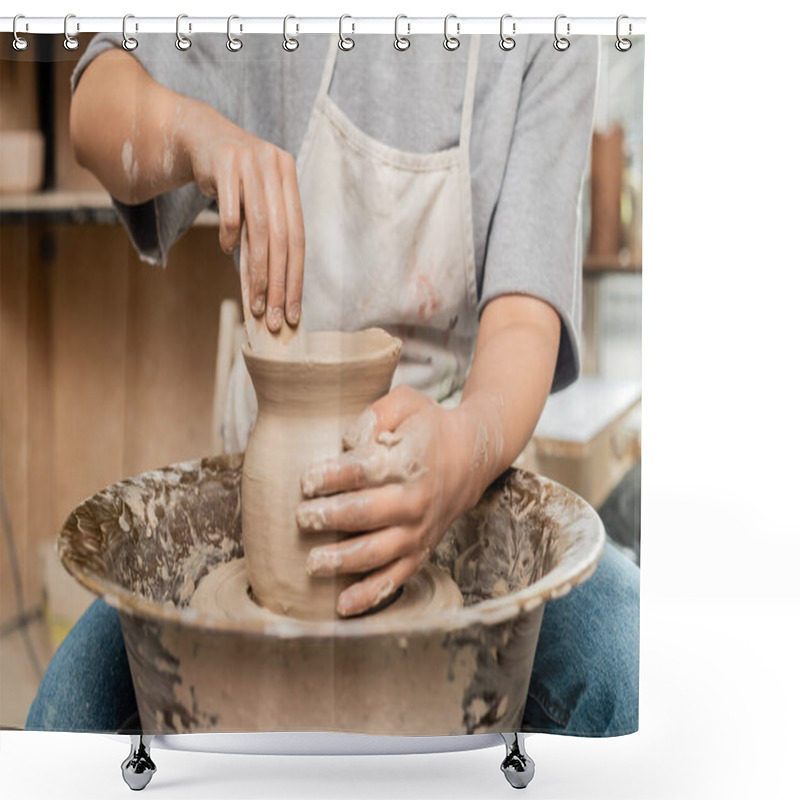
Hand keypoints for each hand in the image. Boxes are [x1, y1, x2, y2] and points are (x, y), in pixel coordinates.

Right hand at [179, 105, 304, 329]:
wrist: (200, 136)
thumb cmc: (232, 181)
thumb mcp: (254, 204)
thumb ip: (264, 239)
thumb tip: (271, 294)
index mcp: (289, 178)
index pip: (298, 239)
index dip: (296, 278)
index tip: (292, 312)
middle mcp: (275, 168)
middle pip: (282, 238)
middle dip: (279, 283)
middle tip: (274, 316)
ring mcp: (252, 163)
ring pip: (260, 229)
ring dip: (258, 271)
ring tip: (254, 300)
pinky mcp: (226, 163)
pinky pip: (231, 211)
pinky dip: (230, 236)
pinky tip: (227, 250)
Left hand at [296, 386, 479, 617]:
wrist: (472, 456)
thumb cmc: (429, 427)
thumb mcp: (406, 402)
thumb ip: (375, 413)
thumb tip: (346, 439)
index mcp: (411, 460)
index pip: (366, 471)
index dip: (333, 476)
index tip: (306, 480)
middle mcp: (417, 500)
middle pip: (368, 514)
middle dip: (331, 518)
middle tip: (302, 518)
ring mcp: (419, 530)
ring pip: (378, 552)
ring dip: (343, 560)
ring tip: (312, 562)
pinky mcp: (420, 550)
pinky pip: (395, 578)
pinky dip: (370, 595)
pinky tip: (342, 606)